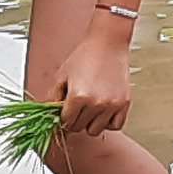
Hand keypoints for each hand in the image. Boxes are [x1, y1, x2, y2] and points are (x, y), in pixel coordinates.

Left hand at [54, 27, 133, 141]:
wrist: (108, 43)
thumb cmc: (85, 55)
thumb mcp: (62, 75)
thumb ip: (52, 97)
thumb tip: (47, 115)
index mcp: (78, 97)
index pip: (65, 122)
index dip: (62, 117)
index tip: (65, 111)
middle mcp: (96, 103)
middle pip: (79, 128)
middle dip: (75, 120)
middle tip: (76, 107)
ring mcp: (111, 105)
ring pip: (95, 130)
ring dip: (90, 123)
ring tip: (90, 109)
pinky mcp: (124, 104)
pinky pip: (115, 126)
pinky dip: (108, 122)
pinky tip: (103, 112)